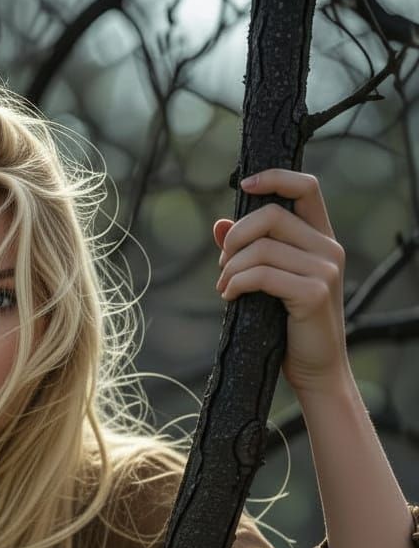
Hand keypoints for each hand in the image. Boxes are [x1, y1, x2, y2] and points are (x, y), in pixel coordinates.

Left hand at [213, 169, 350, 394]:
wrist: (315, 368)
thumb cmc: (288, 325)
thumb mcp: (269, 283)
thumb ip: (249, 251)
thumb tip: (219, 224)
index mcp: (321, 238)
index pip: (306, 187)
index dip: (274, 178)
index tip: (244, 185)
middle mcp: (328, 248)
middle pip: (271, 216)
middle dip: (235, 238)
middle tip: (222, 265)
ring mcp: (324, 269)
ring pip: (261, 248)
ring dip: (230, 268)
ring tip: (224, 288)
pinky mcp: (314, 292)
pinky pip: (261, 275)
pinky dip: (235, 284)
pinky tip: (228, 297)